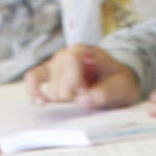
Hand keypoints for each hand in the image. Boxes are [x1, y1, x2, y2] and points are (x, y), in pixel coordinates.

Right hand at [25, 45, 141, 109]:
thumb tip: (82, 99)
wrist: (117, 83)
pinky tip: (41, 103)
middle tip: (86, 96)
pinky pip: (33, 78)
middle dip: (71, 95)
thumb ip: (106, 92)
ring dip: (64, 100)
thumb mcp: (122, 87)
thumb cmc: (119, 83)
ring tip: (78, 98)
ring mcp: (56, 65)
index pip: (71, 61)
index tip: (84, 92)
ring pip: (51, 88)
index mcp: (85, 52)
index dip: (75, 81)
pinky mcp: (49, 75)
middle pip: (59, 80)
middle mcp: (67, 55)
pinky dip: (34, 91)